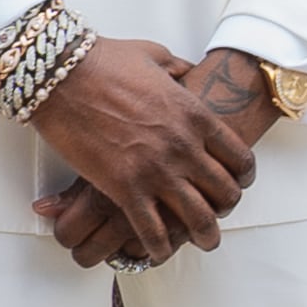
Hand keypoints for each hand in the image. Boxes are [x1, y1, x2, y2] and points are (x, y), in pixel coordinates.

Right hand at [31, 33, 261, 263]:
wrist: (63, 73)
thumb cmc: (106, 61)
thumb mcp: (155, 56)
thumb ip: (177, 69)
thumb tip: (185, 71)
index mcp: (195, 115)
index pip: (239, 157)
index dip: (243, 176)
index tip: (238, 183)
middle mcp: (184, 147)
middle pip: (225, 192)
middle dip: (226, 208)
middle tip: (219, 213)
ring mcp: (156, 170)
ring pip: (199, 219)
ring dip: (205, 235)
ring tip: (203, 241)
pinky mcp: (125, 188)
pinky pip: (153, 231)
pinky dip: (159, 247)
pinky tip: (158, 251)